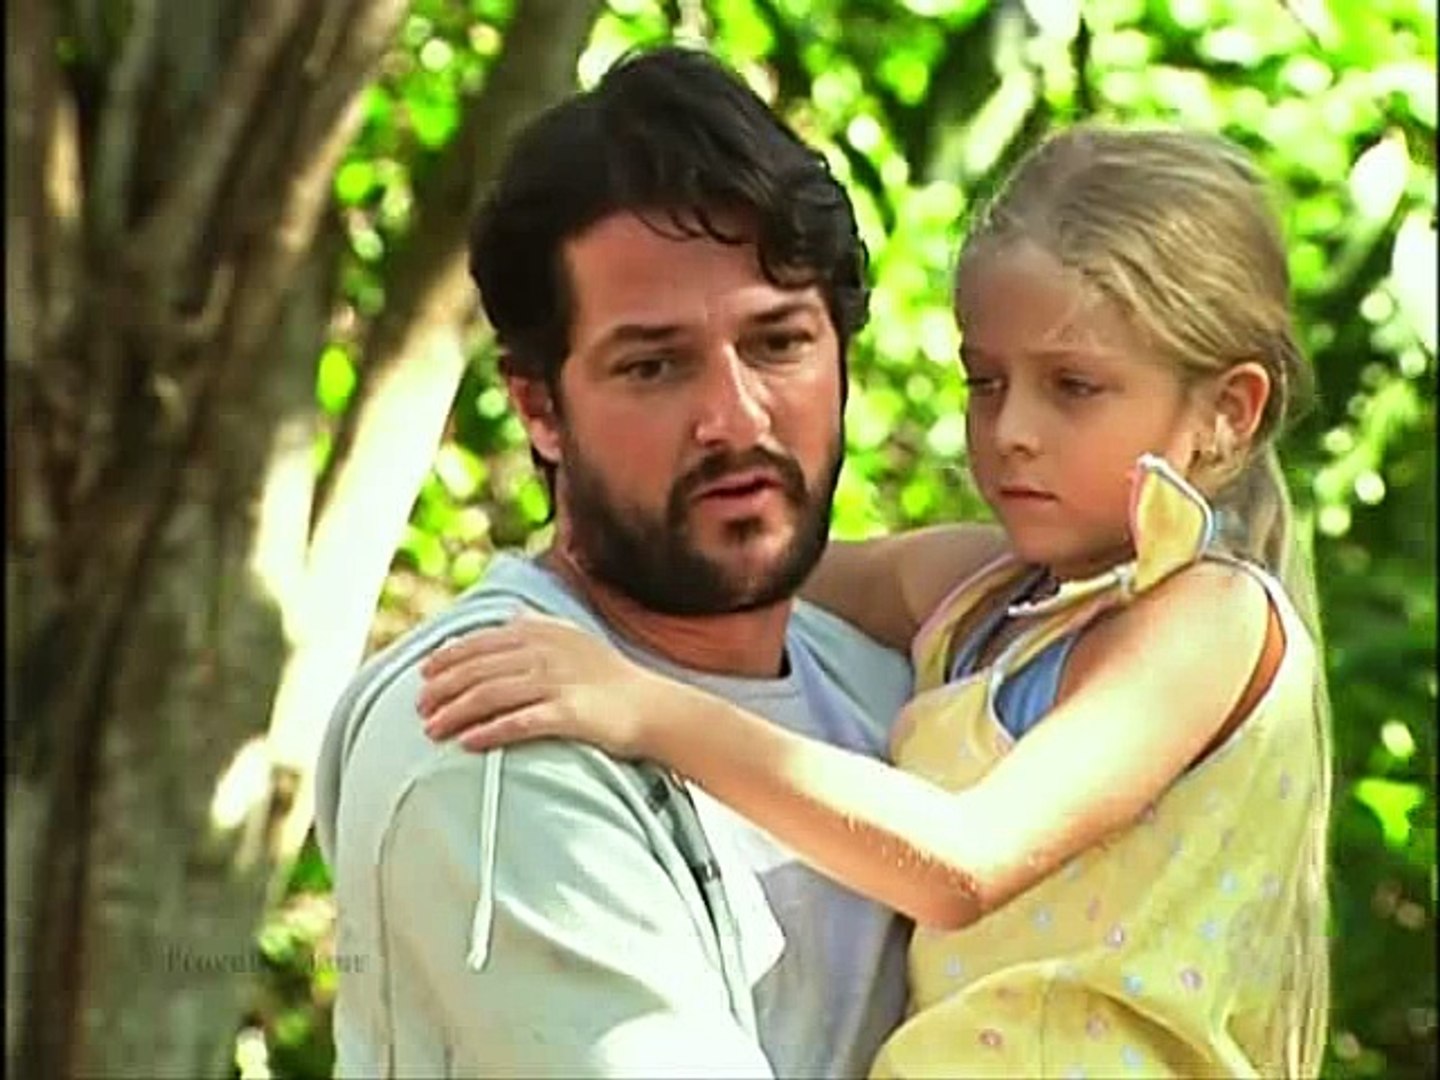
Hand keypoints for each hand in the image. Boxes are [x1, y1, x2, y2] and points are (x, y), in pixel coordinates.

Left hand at [417, 612, 666, 757]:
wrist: (652, 706)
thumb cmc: (608, 676)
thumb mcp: (573, 638)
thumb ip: (538, 626)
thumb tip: (507, 617)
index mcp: (543, 632)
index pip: (481, 641)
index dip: (447, 657)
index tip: (423, 674)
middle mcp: (546, 652)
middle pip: (478, 668)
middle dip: (442, 688)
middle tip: (419, 708)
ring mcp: (557, 682)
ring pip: (490, 695)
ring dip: (455, 713)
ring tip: (432, 730)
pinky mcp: (568, 713)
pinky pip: (519, 722)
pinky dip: (489, 732)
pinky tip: (467, 743)